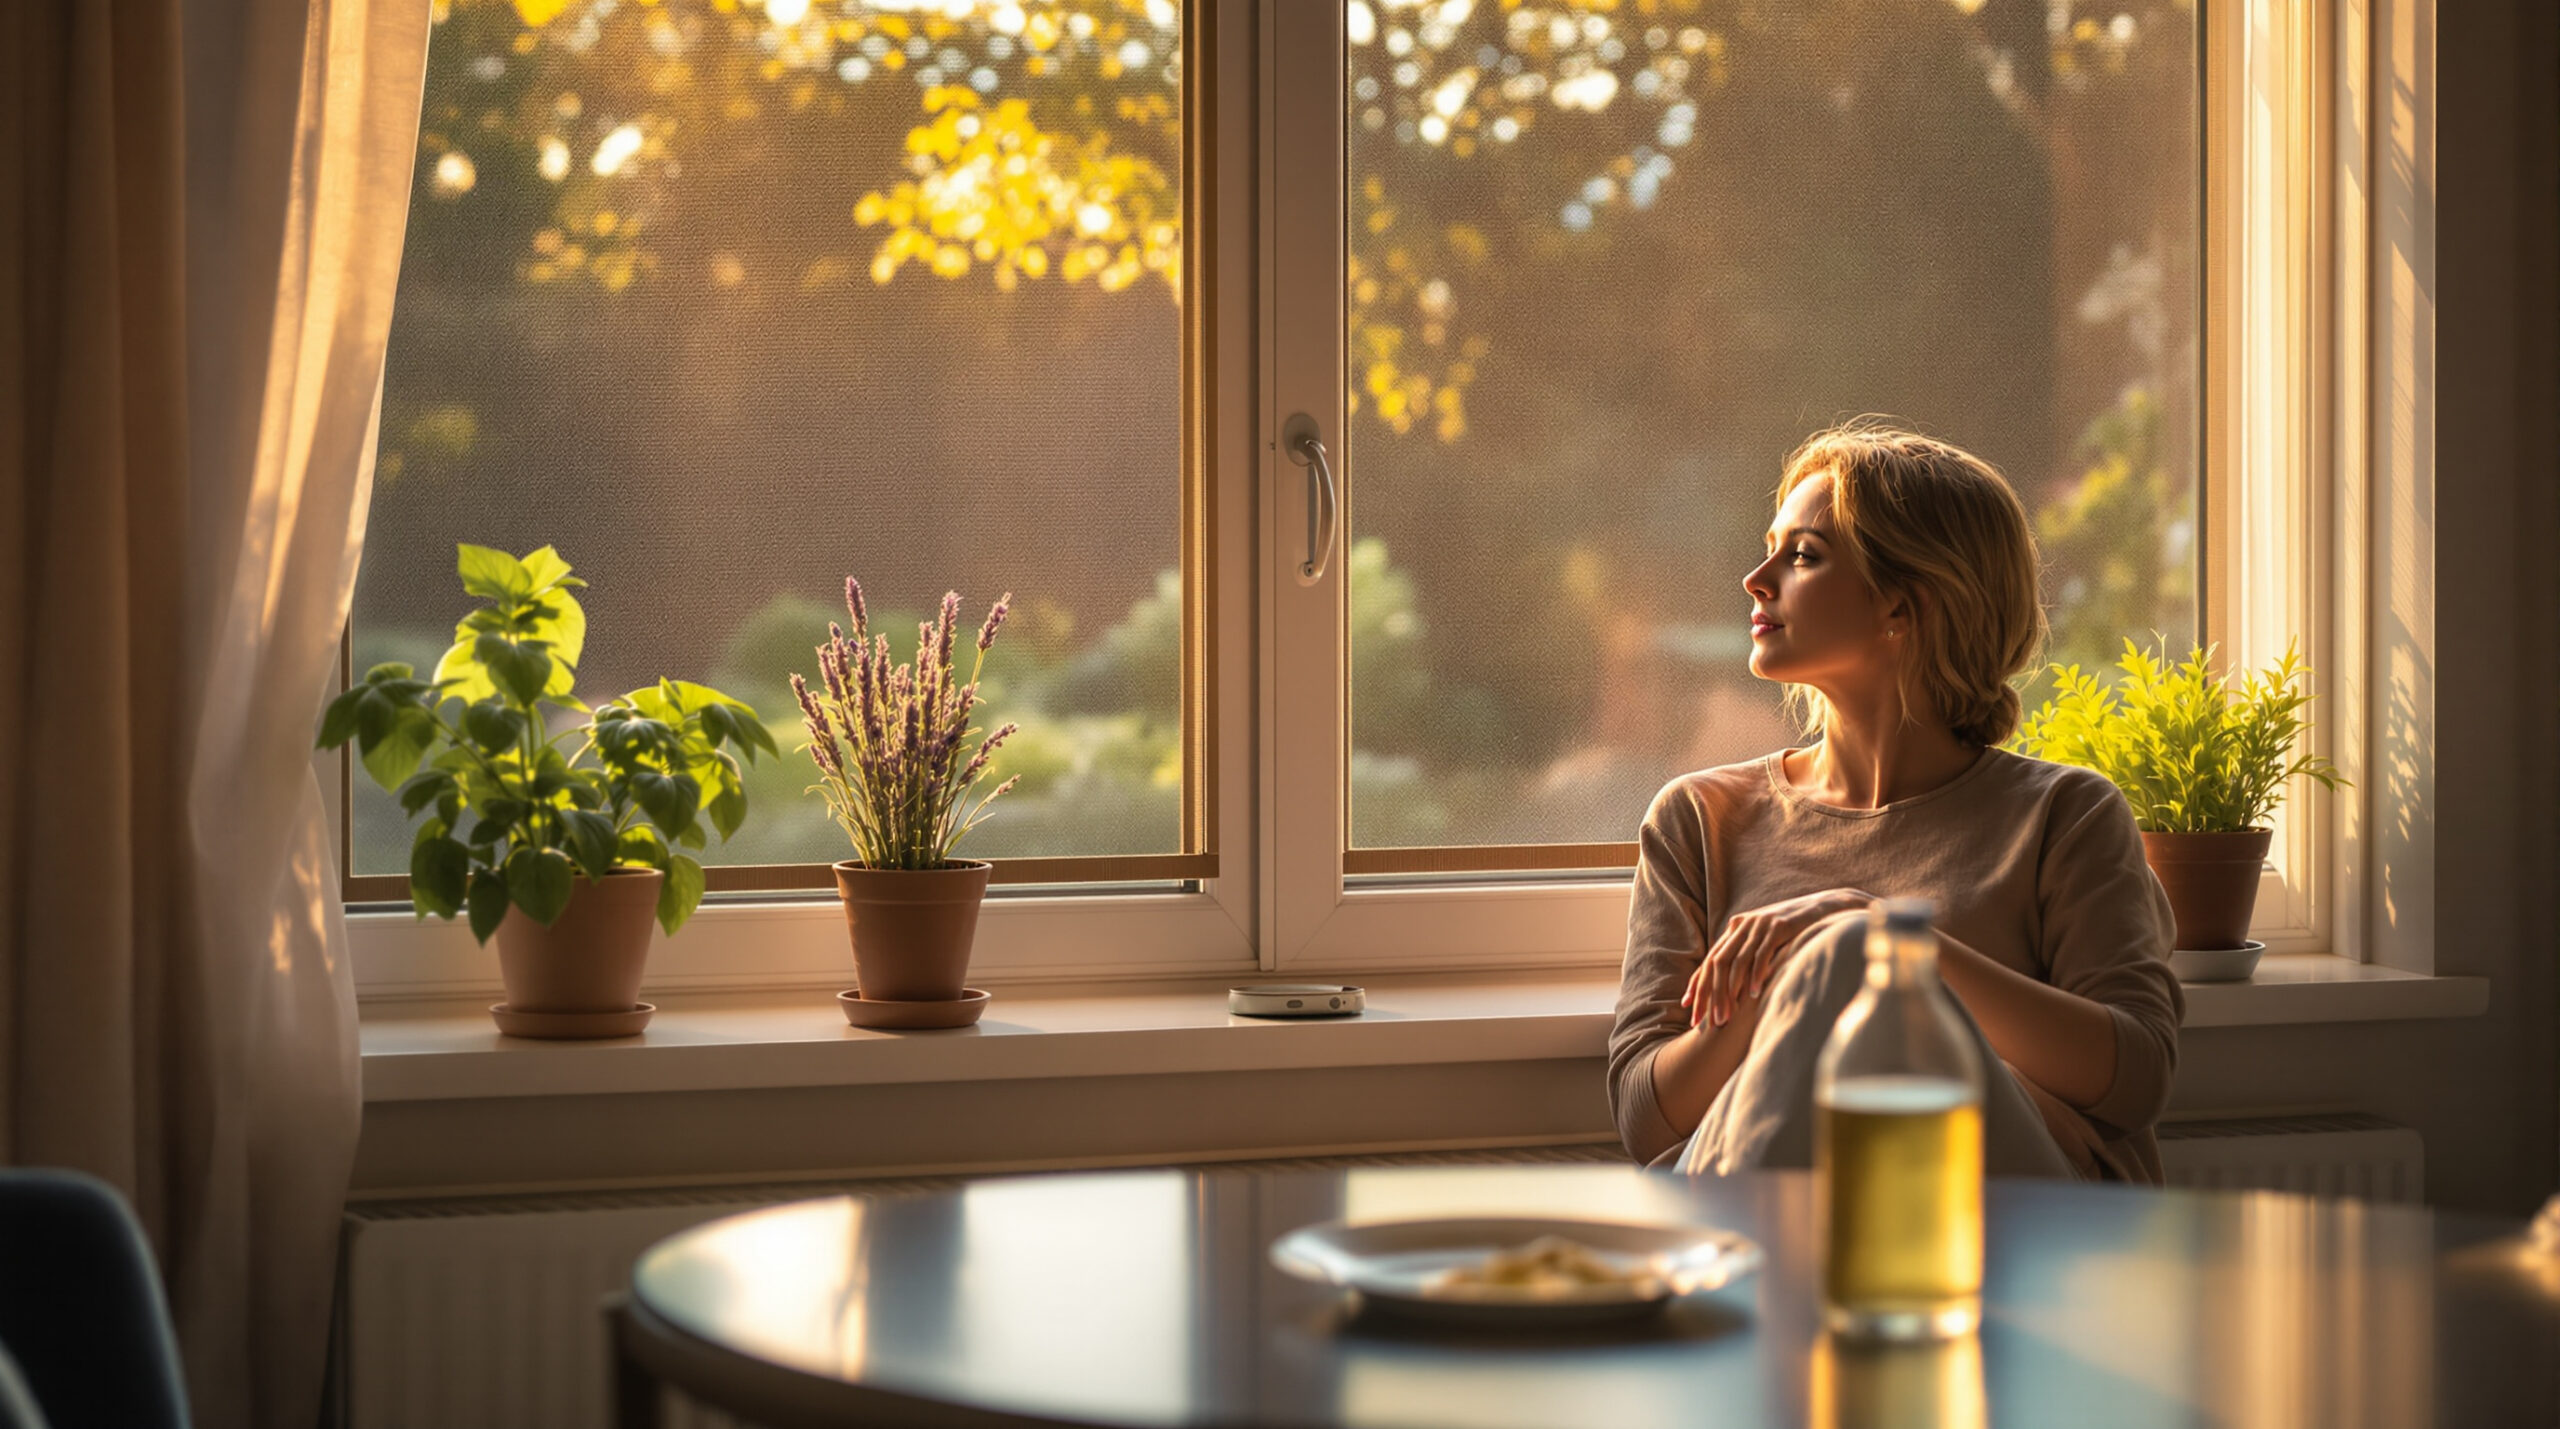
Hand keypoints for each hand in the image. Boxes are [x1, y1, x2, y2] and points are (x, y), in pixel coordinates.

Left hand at [1682, 888, 1874, 1027]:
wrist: (1822, 909)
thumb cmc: (1792, 932)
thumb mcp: (1763, 942)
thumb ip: (1747, 956)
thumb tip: (1731, 987)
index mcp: (1734, 929)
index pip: (1709, 961)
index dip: (1697, 984)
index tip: (1688, 1008)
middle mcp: (1742, 925)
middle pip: (1717, 963)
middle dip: (1710, 994)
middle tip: (1708, 1021)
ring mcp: (1759, 924)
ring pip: (1736, 962)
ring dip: (1729, 992)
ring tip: (1727, 1017)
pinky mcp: (1779, 926)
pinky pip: (1762, 955)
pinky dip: (1755, 976)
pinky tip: (1752, 995)